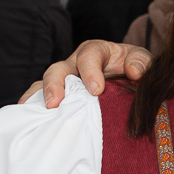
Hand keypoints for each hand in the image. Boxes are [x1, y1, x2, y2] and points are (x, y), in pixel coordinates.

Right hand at [38, 40, 152, 108]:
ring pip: (45, 84)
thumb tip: (135, 72)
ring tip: (42, 115)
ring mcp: (65, 82)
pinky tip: (31, 121)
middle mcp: (75, 65)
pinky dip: (33, 107)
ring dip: (41, 98)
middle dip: (55, 85)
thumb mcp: (141, 61)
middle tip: (55, 103)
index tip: (96, 90)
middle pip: (58, 69)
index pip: (89, 55)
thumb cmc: (134, 67)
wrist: (130, 79)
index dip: (90, 71)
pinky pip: (40, 99)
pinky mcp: (60, 97)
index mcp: (96, 52)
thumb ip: (142, 62)